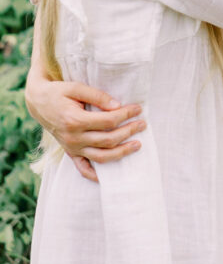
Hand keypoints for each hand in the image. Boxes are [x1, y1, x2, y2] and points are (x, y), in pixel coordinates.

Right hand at [26, 76, 144, 182]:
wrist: (39, 102)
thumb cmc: (59, 92)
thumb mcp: (76, 88)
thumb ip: (98, 96)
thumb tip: (117, 106)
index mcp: (75, 121)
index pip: (108, 121)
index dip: (126, 115)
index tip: (138, 108)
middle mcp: (73, 138)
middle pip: (108, 140)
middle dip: (129, 132)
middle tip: (143, 124)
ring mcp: (71, 148)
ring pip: (100, 157)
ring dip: (121, 153)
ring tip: (137, 145)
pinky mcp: (70, 153)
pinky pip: (83, 169)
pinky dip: (95, 175)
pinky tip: (109, 175)